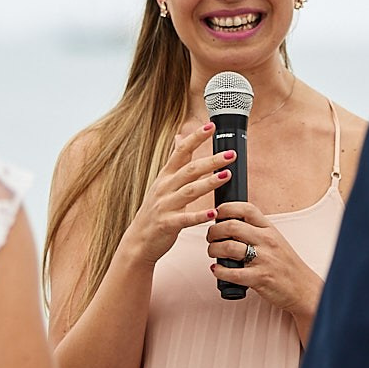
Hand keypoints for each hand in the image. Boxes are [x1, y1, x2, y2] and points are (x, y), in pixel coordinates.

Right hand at [123, 122, 234, 267]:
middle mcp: (164, 188)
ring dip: (209, 183)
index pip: (181, 152)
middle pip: (190, 170)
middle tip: (230, 154)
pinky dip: (200, 216)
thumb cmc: (154, 211)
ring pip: (189, 191)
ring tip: (227, 176)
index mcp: (165, 176)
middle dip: (211, 161)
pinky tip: (214, 213)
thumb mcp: (161, 182)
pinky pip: (186, 219)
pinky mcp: (167, 224)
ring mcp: (165, 206)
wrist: (138, 240)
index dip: (195, 138)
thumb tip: (179, 136)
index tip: (211, 126)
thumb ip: (174, 161)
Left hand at [207, 203, 322, 320]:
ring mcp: (263, 259)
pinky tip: (217, 269)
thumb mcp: (275, 240)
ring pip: (228, 247)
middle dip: (214, 231)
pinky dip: (219, 271)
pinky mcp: (259, 278)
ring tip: (213, 253)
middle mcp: (266, 241)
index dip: (226, 208)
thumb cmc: (286, 265)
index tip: (217, 215)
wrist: (302, 288)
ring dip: (213, 250)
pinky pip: (231, 273)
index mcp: (269, 229)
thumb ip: (256, 231)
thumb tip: (229, 224)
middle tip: (211, 237)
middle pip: (231, 226)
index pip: (246, 209)